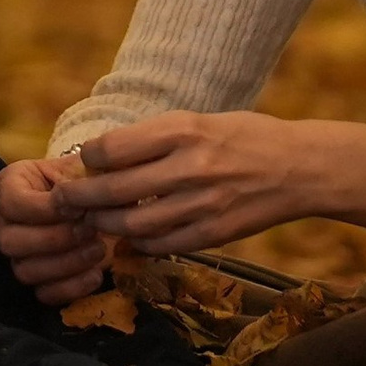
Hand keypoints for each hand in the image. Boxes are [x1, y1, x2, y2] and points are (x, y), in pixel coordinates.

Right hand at [0, 154, 111, 306]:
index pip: (12, 202)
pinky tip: (96, 274)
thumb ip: (80, 178)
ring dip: (66, 263)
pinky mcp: (36, 281)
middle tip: (90, 230)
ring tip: (99, 249)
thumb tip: (78, 197)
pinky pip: (44, 294)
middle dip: (55, 239)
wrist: (102, 204)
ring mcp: (17, 255)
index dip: (45, 209)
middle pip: (10, 241)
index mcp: (11, 185)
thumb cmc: (88, 181)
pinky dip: (72, 288)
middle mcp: (4, 222)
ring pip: (25, 270)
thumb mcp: (85, 168)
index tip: (78, 208)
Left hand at [45, 109, 310, 254]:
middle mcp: (190, 167)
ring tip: (94, 219)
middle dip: (79, 198)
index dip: (88, 158)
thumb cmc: (246, 137)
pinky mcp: (212, 234)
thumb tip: (102, 157)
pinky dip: (137, 242)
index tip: (84, 161)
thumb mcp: (199, 120)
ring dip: (104, 224)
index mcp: (183, 130)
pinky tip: (131, 234)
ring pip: (130, 224)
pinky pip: (160, 245)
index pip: (111, 148)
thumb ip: (154, 139)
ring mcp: (201, 205)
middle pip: (113, 190)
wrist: (300, 168)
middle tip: (65, 200)